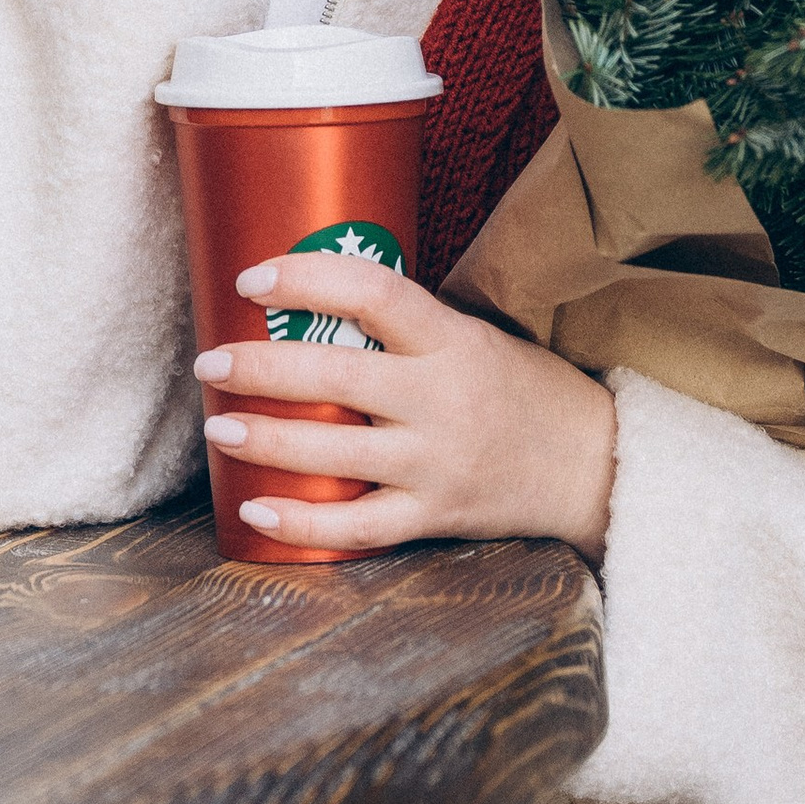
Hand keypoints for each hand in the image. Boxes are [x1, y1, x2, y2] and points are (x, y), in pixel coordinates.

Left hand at [196, 250, 617, 562]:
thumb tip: (311, 305)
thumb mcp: (476, 337)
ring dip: (266, 440)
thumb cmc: (524, 390)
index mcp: (453, 340)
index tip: (253, 277)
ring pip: (335, 455)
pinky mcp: (434, 515)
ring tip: (219, 428)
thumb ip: (407, 329)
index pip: (375, 293)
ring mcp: (436, 463)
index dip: (309, 279)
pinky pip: (358, 526)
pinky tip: (256, 509)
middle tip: (211, 361)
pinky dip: (302, 523)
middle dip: (261, 369)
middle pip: (337, 378)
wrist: (593, 466)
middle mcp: (442, 400)